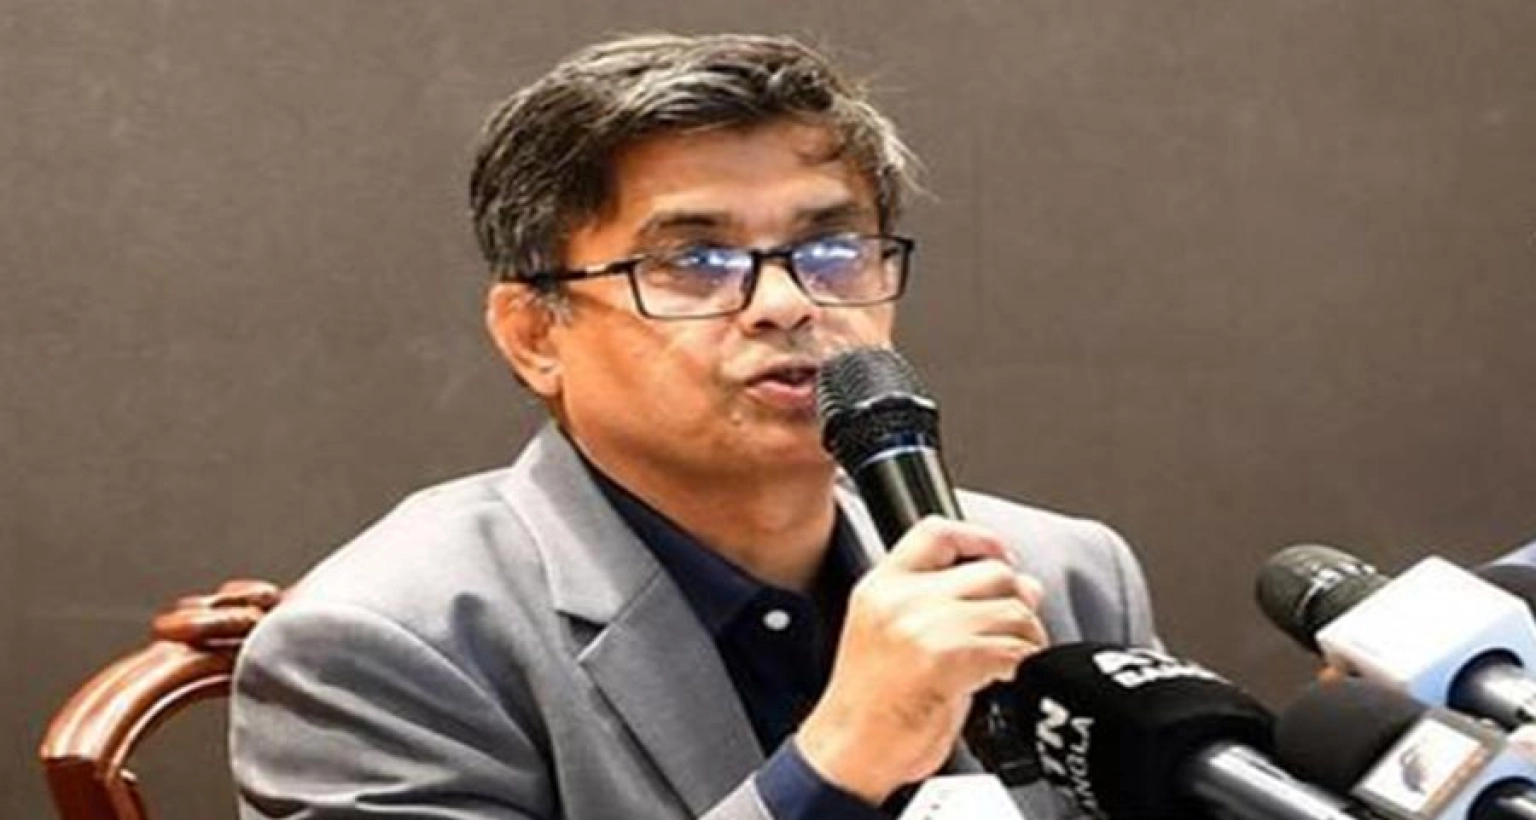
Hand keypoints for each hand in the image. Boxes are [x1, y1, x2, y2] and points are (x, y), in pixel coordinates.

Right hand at [795, 516, 1048, 803]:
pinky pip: (1011, 648)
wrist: (848, 751)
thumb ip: (942, 602)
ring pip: (1011, 610)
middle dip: (1016, 600)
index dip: (980, 538)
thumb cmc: (870, 703)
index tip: (1001, 555)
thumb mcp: (888, 632)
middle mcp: (900, 599)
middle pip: (990, 572)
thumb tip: (1016, 585)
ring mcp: (923, 626)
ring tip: (1011, 655)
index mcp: (881, 586)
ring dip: (1025, 636)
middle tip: (1016, 626)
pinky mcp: (946, 660)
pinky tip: (1003, 676)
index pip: (938, 532)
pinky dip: (1020, 664)